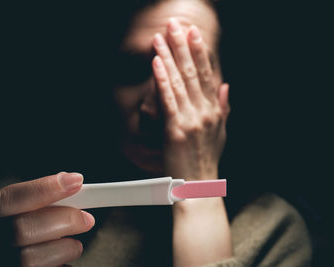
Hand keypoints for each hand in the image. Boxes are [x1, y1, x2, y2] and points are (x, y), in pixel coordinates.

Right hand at [0, 172, 94, 266]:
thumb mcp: (3, 210)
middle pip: (24, 229)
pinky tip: (61, 259)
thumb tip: (68, 186)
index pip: (10, 198)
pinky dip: (59, 264)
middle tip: (86, 219)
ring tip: (73, 245)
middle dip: (64, 220)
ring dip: (64, 248)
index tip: (75, 181)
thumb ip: (29, 201)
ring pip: (31, 259)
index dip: (46, 188)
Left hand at [152, 18, 229, 179]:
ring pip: (179, 82)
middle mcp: (205, 111)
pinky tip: (157, 63)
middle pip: (192, 73)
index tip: (193, 35)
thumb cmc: (207, 160)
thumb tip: (226, 86)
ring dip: (169, 57)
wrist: (199, 186)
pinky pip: (168, 99)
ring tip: (161, 38)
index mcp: (215, 110)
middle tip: (175, 25)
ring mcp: (191, 119)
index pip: (206, 75)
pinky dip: (162, 80)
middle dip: (183, 46)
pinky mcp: (176, 129)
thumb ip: (224, 108)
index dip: (199, 53)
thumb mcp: (221, 132)